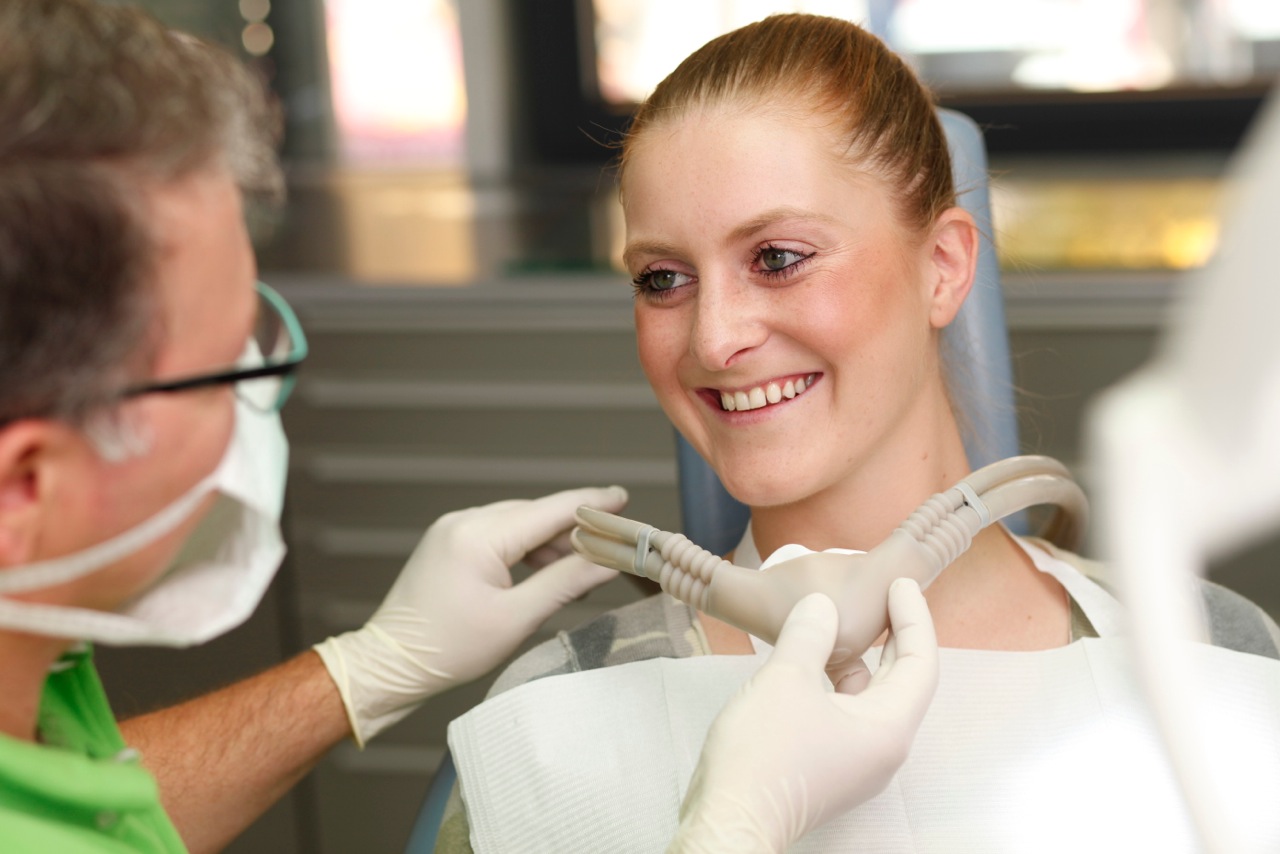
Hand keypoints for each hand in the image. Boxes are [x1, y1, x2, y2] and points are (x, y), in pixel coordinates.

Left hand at [314, 485, 627, 745]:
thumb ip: (566, 582)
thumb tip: (609, 560)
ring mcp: (452, 528)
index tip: (623, 498)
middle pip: (535, 514)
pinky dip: (525, 547)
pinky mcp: (448, 541)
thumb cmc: (448, 648)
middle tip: (610, 548)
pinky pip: (498, 532)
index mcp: (479, 536)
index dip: (591, 505)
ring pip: (518, 523)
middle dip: (574, 529)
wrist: (390, 665)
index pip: (549, 511)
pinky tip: (543, 570)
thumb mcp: (517, 619)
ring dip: (550, 541)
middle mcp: (464, 521)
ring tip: (580, 569)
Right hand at [670, 580, 938, 853]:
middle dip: (892, 634)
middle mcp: (882, 749)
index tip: (900, 584)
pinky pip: (847, 713)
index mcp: (888, 728)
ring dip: (861, 657)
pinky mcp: (830, 767)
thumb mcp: (786, 679)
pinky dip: (838, 681)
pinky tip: (813, 660)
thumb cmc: (763, 753)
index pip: (920, 662)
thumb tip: (821, 606)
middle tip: (881, 594)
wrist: (730, 818)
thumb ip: (810, 634)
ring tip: (843, 619)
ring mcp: (856, 762)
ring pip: (871, 697)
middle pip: (901, 680)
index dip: (913, 617)